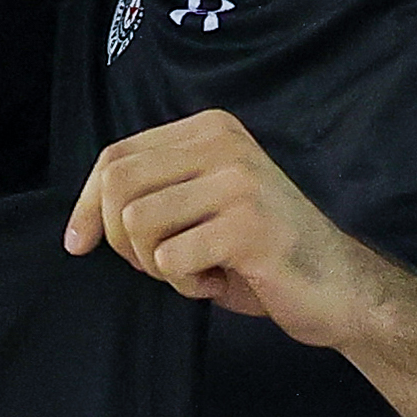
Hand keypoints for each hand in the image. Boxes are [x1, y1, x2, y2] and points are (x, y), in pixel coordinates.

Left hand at [61, 109, 375, 340]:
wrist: (338, 287)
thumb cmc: (260, 253)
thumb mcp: (202, 207)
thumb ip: (156, 194)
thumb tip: (81, 225)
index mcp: (209, 130)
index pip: (115, 156)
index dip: (85, 205)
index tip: (78, 244)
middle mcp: (223, 143)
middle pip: (117, 185)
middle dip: (121, 240)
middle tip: (159, 264)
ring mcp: (237, 181)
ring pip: (137, 224)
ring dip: (156, 265)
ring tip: (196, 269)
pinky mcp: (247, 225)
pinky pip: (171, 259)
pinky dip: (185, 285)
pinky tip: (218, 281)